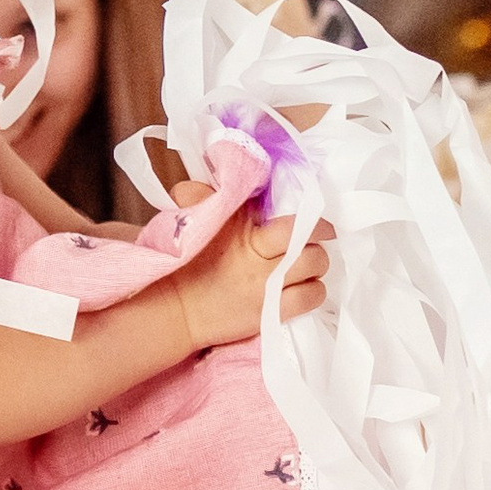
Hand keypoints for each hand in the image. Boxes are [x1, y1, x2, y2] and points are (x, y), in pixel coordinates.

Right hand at [158, 180, 328, 356]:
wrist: (172, 307)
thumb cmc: (182, 261)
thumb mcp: (187, 217)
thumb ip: (202, 193)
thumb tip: (223, 177)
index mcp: (239, 226)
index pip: (287, 212)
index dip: (307, 215)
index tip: (310, 215)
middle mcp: (255, 253)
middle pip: (308, 238)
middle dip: (318, 236)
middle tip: (316, 238)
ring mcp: (265, 284)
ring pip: (315, 266)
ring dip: (316, 263)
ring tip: (307, 264)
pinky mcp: (269, 311)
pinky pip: (310, 297)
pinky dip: (314, 290)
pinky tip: (304, 287)